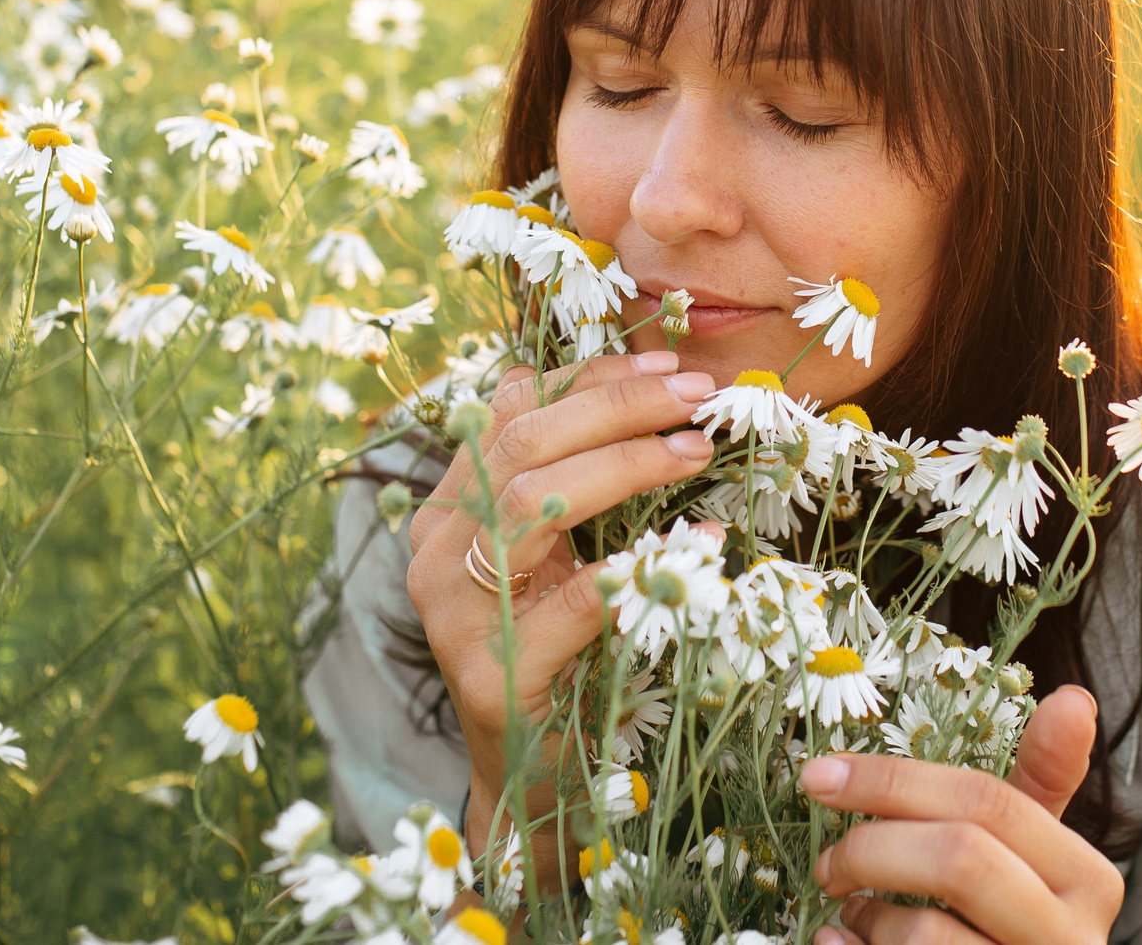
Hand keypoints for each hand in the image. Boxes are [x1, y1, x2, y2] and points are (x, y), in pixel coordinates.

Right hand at [404, 349, 717, 846]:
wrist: (530, 777)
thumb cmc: (560, 651)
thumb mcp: (560, 553)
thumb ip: (575, 477)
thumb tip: (641, 385)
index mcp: (449, 507)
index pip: (511, 409)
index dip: (591, 377)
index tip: (670, 365)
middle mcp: (437, 550)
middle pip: (521, 442)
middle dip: (617, 406)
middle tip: (697, 396)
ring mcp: (457, 613)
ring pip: (532, 504)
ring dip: (625, 465)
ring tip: (697, 451)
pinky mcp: (495, 674)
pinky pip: (574, 603)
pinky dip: (643, 567)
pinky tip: (704, 546)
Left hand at [803, 685, 1122, 944]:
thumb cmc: (1013, 926)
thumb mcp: (1031, 857)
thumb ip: (1041, 783)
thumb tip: (1076, 697)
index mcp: (1086, 879)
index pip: (989, 802)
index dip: (895, 781)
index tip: (819, 775)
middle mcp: (1072, 938)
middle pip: (960, 858)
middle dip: (873, 848)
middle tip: (827, 860)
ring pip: (927, 933)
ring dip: (867, 915)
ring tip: (850, 910)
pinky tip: (842, 941)